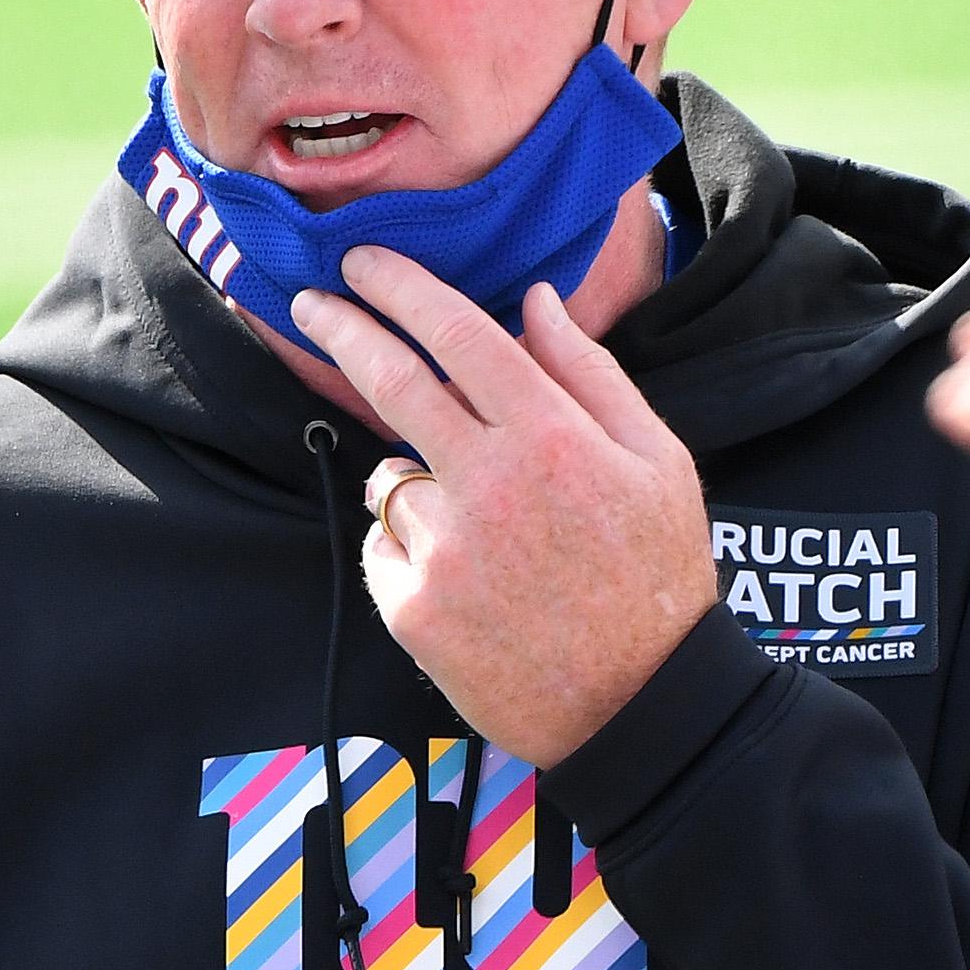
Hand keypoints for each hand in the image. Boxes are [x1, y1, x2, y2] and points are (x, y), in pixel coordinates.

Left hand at [291, 249, 716, 768]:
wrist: (642, 707)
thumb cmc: (658, 579)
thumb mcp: (658, 461)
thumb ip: (590, 373)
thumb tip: (534, 300)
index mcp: (552, 438)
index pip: (456, 334)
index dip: (400, 288)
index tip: (362, 261)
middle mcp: (488, 485)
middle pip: (390, 381)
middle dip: (342, 327)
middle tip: (310, 301)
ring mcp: (444, 549)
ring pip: (389, 475)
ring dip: (413, 477)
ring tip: (478, 528)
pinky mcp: (414, 608)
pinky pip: (384, 546)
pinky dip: (408, 548)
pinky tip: (466, 579)